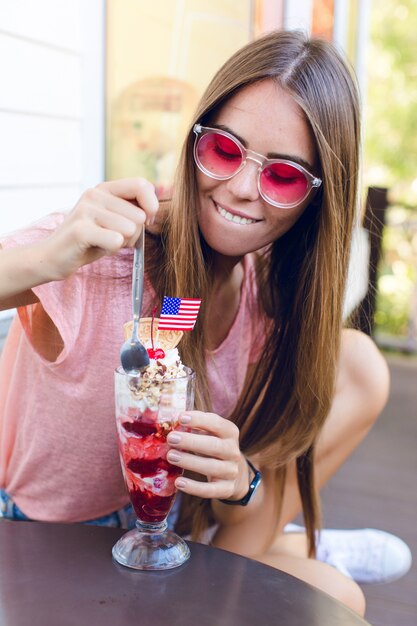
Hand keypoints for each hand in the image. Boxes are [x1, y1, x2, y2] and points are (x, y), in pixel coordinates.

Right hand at [42, 178, 158, 279]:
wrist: (54, 257)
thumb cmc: (89, 240)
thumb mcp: (113, 220)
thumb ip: (132, 210)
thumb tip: (154, 210)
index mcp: (105, 188)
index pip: (142, 185)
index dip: (151, 206)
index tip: (145, 221)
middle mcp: (95, 194)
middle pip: (140, 215)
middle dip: (134, 234)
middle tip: (113, 237)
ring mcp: (86, 209)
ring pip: (130, 230)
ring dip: (121, 243)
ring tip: (102, 242)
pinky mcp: (80, 229)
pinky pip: (116, 241)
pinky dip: (111, 250)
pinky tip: (95, 248)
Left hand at [166, 411, 248, 499]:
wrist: (235, 472)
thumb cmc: (214, 446)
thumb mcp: (211, 433)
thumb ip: (197, 426)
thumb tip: (172, 421)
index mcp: (230, 432)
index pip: (217, 424)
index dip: (199, 420)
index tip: (180, 418)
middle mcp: (233, 451)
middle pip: (215, 446)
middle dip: (191, 442)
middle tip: (171, 438)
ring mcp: (231, 471)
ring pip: (212, 467)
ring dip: (190, 462)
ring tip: (171, 456)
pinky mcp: (226, 489)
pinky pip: (210, 490)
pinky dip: (194, 487)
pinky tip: (178, 482)